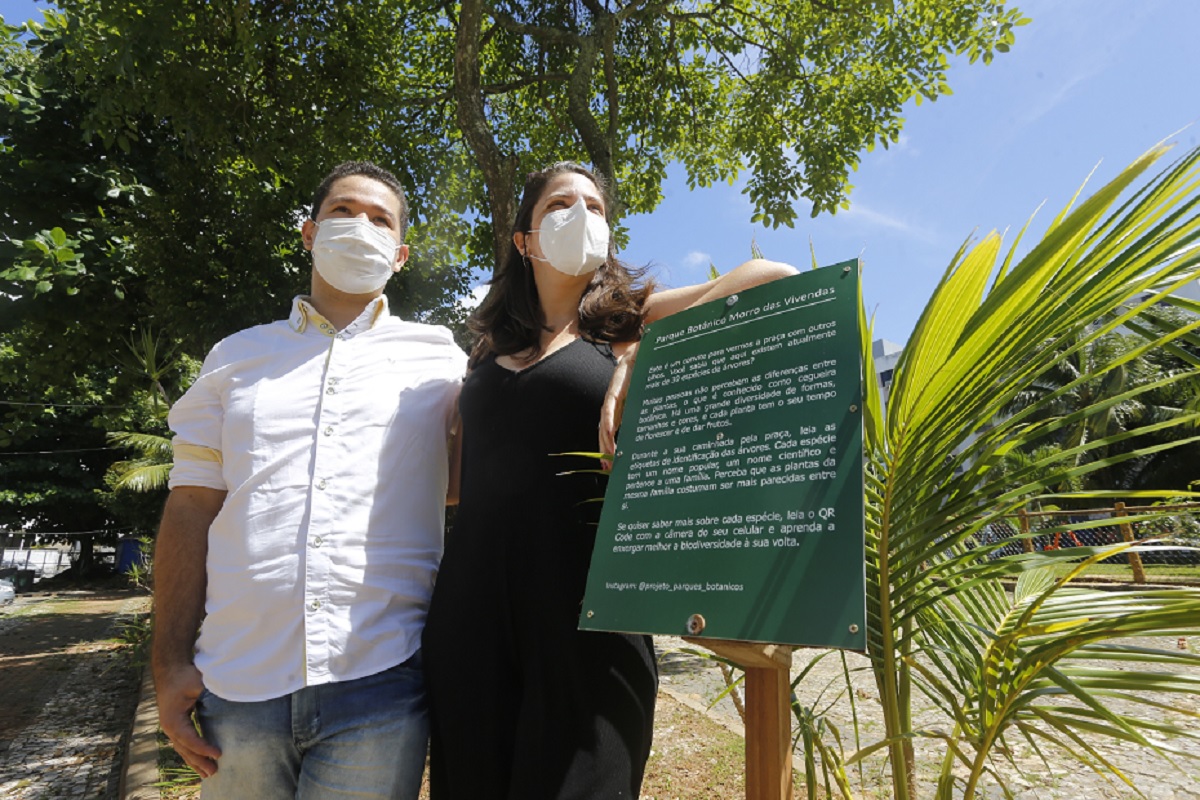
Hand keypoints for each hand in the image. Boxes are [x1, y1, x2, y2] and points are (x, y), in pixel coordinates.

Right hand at [155, 663, 220, 777]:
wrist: (170, 669)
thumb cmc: (184, 675)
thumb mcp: (197, 682)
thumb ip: (210, 692)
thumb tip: (230, 698)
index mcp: (173, 719)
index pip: (189, 739)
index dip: (203, 748)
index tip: (218, 754)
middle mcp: (169, 726)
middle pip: (184, 749)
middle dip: (199, 762)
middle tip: (215, 772)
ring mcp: (170, 727)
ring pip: (182, 750)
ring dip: (195, 762)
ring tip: (208, 774)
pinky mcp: (175, 725)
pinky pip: (183, 744)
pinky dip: (191, 754)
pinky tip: (200, 762)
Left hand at [600, 341, 638, 468]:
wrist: (642, 353)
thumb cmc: (645, 375)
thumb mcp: (646, 400)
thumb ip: (647, 414)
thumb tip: (662, 433)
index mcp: (620, 409)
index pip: (611, 433)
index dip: (610, 449)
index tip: (613, 465)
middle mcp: (612, 405)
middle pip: (604, 433)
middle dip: (605, 451)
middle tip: (609, 469)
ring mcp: (612, 398)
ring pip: (604, 424)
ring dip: (605, 441)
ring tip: (610, 456)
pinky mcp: (614, 389)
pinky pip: (609, 409)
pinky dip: (608, 422)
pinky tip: (609, 434)